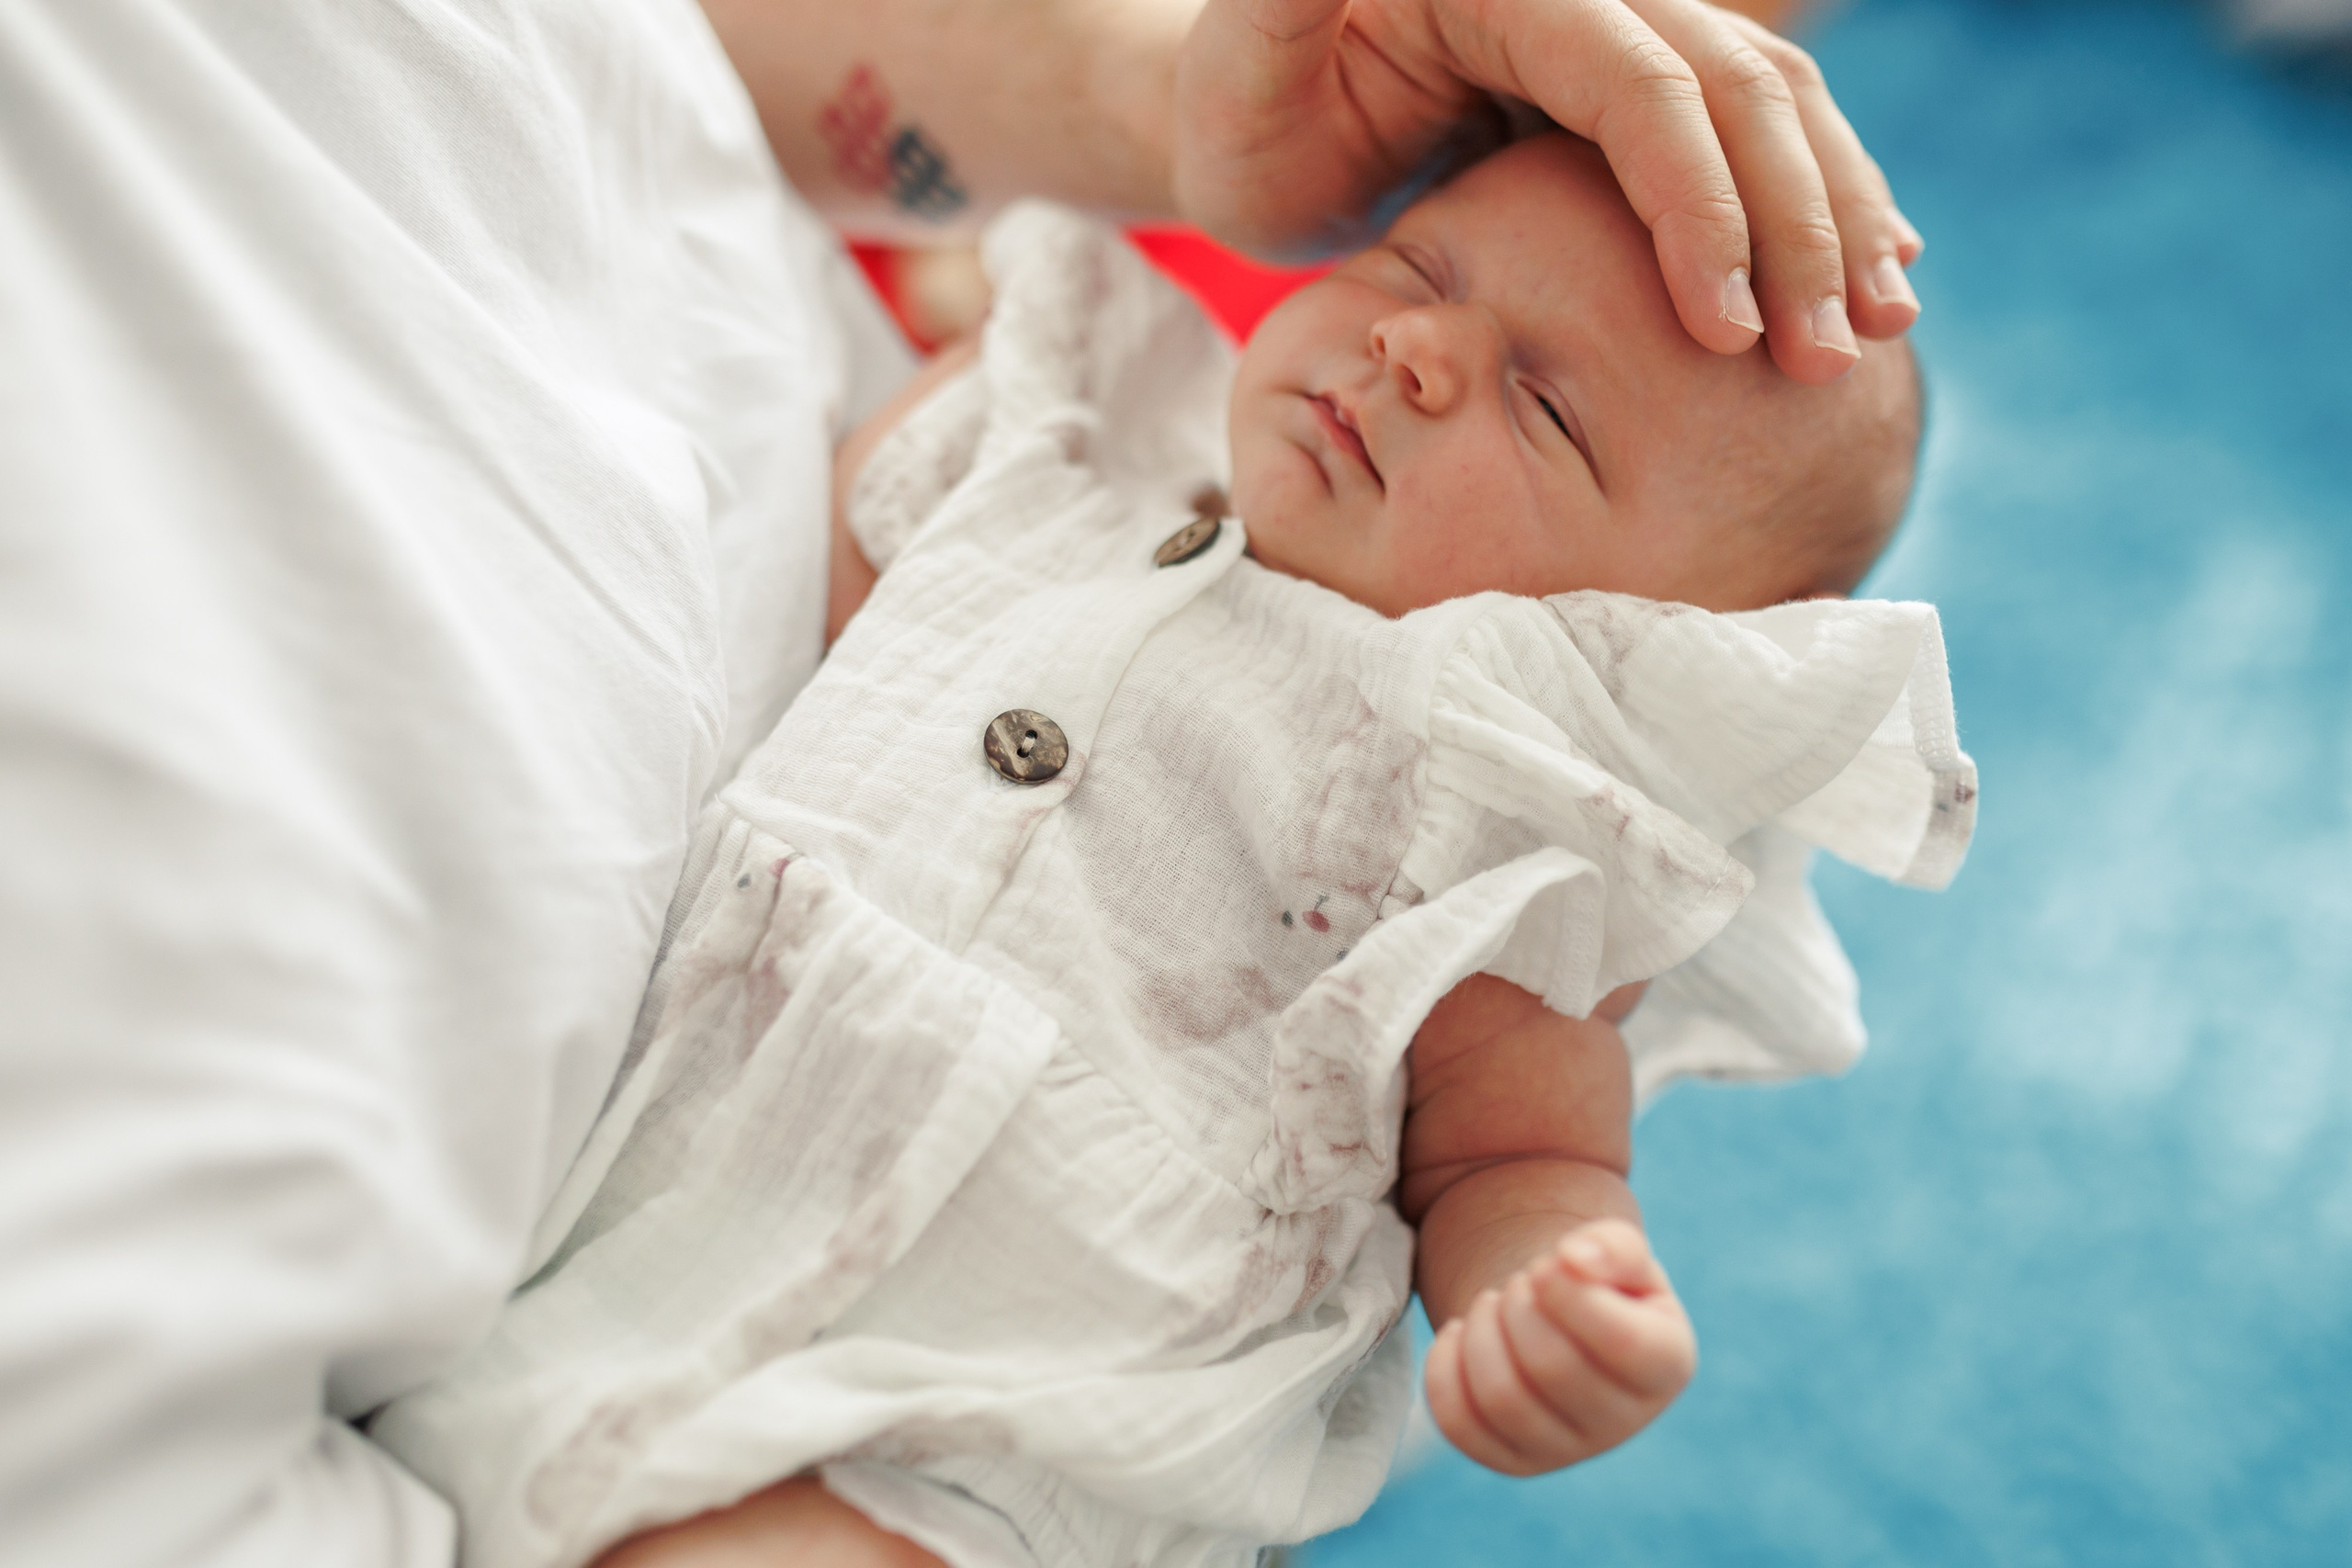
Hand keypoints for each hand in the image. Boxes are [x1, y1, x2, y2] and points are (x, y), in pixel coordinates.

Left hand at [1174, 0, 1920, 382]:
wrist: (1268, 114)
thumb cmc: (1245, 110)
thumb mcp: (1245, 61)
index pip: (1642, 87)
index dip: (1699, 205)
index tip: (1727, 328)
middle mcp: (1591, 2)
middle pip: (1735, 92)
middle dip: (1798, 226)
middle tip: (1832, 354)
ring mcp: (1626, 43)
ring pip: (1771, 108)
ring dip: (1835, 218)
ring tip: (1877, 330)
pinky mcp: (1637, 98)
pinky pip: (1751, 139)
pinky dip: (1818, 207)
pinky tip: (1874, 277)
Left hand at [1424, 1217, 1695, 1473]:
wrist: (1561, 1321)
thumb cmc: (1597, 1281)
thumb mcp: (1618, 1250)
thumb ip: (1611, 1245)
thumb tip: (1574, 1258)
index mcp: (1665, 1364)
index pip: (1622, 1342)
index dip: (1570, 1292)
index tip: (1548, 1263)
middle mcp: (1622, 1423)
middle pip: (1551, 1367)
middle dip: (1520, 1305)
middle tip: (1521, 1281)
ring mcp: (1564, 1450)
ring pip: (1502, 1399)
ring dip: (1482, 1331)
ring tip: (1493, 1302)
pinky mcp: (1511, 1460)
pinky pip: (1459, 1424)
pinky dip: (1443, 1367)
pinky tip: (1460, 1333)